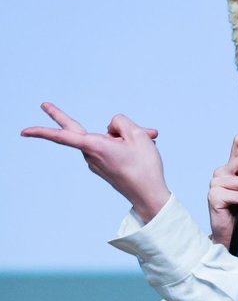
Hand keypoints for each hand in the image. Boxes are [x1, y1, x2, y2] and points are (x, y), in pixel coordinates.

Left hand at [21, 102, 170, 222]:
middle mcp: (91, 156)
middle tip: (43, 105)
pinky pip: (110, 148)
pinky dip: (125, 146)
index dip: (44, 131)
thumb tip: (110, 128)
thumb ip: (120, 122)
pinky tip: (141, 150)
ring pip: (106, 138)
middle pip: (77, 131)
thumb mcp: (138, 134)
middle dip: (61, 117)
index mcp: (96, 146)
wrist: (149, 195)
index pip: (64, 135)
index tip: (24, 131)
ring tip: (149, 139)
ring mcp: (97, 163)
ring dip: (125, 136)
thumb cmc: (144, 166)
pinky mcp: (104, 168)